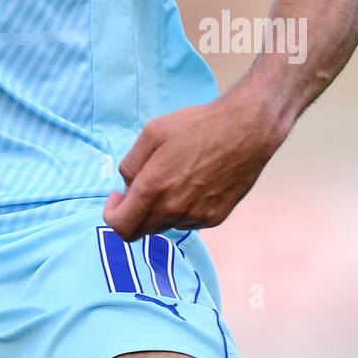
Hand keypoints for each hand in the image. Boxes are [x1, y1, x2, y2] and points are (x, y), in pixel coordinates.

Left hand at [102, 91, 285, 241]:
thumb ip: (130, 163)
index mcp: (154, 188)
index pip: (120, 227)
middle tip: (140, 186)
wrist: (245, 131)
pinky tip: (191, 183)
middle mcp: (174, 209)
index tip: (117, 196)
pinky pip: (187, 222)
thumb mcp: (152, 132)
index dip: (111, 214)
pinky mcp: (215, 218)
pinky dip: (180, 209)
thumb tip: (126, 186)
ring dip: (158, 210)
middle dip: (133, 213)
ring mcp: (197, 217)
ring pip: (164, 225)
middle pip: (141, 231)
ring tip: (172, 176)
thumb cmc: (197, 126)